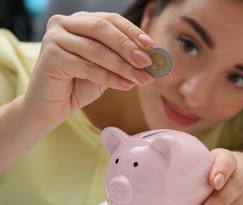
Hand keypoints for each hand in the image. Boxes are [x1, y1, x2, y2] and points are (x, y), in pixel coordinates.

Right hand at [24, 12, 154, 126]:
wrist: (52, 107)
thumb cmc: (79, 85)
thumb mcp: (107, 68)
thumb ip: (123, 59)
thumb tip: (151, 58)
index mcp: (80, 21)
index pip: (110, 19)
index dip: (132, 31)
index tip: (151, 46)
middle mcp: (64, 24)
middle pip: (102, 29)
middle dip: (128, 47)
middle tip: (147, 63)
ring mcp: (54, 38)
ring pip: (96, 49)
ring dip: (123, 66)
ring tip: (141, 79)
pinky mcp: (50, 57)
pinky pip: (87, 66)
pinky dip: (109, 77)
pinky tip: (126, 85)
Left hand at [194, 148, 242, 204]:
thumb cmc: (226, 168)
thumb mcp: (215, 160)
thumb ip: (196, 167)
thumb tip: (165, 184)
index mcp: (230, 158)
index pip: (228, 161)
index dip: (221, 171)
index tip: (213, 182)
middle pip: (235, 186)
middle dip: (218, 203)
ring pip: (238, 204)